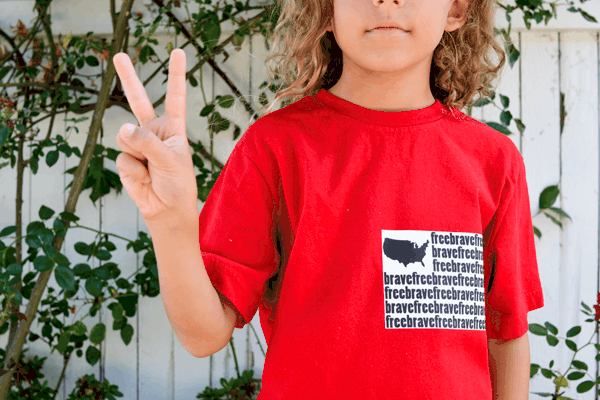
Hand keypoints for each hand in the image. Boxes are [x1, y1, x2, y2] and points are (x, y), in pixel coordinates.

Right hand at [113, 49, 197, 225]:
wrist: (166, 209)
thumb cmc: (178, 184)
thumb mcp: (172, 160)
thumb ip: (149, 142)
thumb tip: (124, 128)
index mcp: (173, 128)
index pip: (175, 96)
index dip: (176, 75)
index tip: (178, 52)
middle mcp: (154, 131)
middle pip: (138, 100)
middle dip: (128, 77)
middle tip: (119, 55)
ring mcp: (137, 143)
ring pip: (126, 135)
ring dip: (138, 152)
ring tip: (150, 168)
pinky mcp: (125, 158)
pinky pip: (123, 155)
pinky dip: (133, 168)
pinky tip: (143, 176)